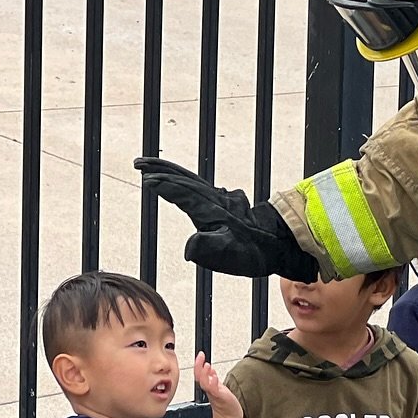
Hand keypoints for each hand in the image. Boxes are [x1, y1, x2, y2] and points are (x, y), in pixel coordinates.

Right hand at [134, 158, 317, 281]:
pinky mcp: (225, 203)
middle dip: (160, 170)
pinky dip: (185, 181)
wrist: (279, 244)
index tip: (147, 179)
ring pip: (191, 180)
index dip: (165, 186)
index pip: (182, 193)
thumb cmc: (252, 252)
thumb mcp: (229, 254)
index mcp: (210, 211)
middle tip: (138, 163)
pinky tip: (183, 183)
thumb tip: (189, 250)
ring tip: (152, 168)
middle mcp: (214, 200)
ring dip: (171, 172)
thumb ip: (208, 249)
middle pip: (183, 179)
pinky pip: (199, 187)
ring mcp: (220, 199)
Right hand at [193, 352, 242, 417]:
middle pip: (199, 377)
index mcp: (208, 386)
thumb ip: (212, 378)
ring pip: (205, 383)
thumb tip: (209, 369)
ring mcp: (214, 394)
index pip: (200, 374)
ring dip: (204, 374)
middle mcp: (209, 390)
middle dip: (198, 366)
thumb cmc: (225, 404)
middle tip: (200, 356)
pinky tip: (214, 377)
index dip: (198, 364)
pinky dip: (213, 383)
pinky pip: (215, 391)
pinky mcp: (221, 398)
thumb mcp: (218, 387)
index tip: (200, 354)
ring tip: (206, 365)